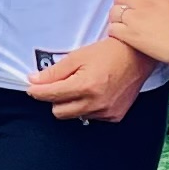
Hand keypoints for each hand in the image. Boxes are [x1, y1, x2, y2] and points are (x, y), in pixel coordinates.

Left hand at [28, 36, 145, 123]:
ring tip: (82, 86)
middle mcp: (96, 102)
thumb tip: (34, 80)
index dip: (37, 91)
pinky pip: (91, 117)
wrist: (136, 56)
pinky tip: (95, 93)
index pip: (51, 95)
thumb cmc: (108, 53)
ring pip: (74, 115)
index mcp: (85, 86)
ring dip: (72, 103)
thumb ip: (54, 71)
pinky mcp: (114, 116)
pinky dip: (88, 107)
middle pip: (59, 112)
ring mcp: (106, 112)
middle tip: (61, 84)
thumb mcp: (77, 56)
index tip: (32, 87)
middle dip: (55, 99)